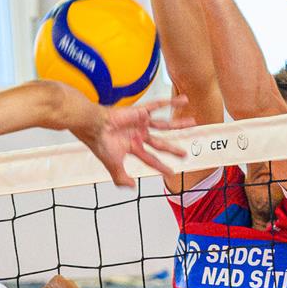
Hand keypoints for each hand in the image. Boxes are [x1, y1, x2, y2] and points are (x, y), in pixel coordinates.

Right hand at [74, 95, 192, 187]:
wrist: (94, 126)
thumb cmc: (100, 144)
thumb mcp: (113, 165)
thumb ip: (121, 178)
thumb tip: (132, 187)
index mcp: (132, 147)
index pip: (151, 159)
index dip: (161, 167)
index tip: (172, 172)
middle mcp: (138, 134)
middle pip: (161, 143)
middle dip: (173, 149)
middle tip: (185, 153)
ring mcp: (141, 123)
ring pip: (164, 125)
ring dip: (178, 124)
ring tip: (192, 123)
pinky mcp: (141, 111)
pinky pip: (158, 105)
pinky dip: (171, 102)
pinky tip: (183, 100)